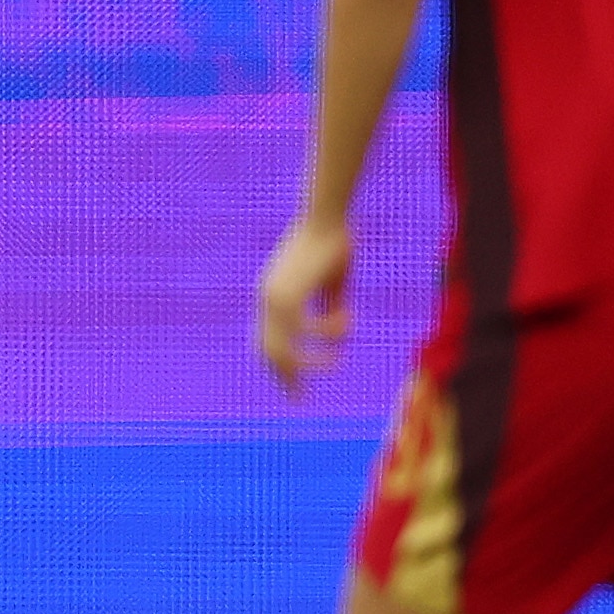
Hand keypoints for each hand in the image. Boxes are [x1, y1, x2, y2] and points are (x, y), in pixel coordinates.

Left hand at [257, 210, 353, 391]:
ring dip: (313, 360)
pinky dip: (327, 333)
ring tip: (337, 361)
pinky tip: (347, 321)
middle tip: (299, 399)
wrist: (328, 214)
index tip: (291, 384)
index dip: (277, 364)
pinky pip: (306, 330)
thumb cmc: (333, 239)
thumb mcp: (333, 279)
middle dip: (284, 378)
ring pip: (286, 348)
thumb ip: (331, 303)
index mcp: (272, 294)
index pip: (266, 340)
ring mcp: (275, 298)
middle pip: (268, 352)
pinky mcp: (289, 294)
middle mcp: (267, 299)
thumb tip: (338, 321)